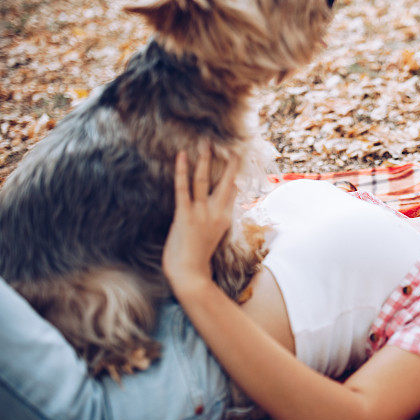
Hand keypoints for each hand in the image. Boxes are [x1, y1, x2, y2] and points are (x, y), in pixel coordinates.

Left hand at [162, 143, 238, 294]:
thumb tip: (216, 209)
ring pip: (205, 181)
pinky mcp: (185, 215)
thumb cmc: (198, 259)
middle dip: (230, 163)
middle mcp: (217, 213)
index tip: (238, 159)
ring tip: (206, 144)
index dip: (235, 174)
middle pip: (226, 182)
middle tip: (233, 146)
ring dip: (205, 160)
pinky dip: (181, 171)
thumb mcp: (212, 236)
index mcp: (225, 218)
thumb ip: (214, 220)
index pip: (232, 190)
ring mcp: (201, 213)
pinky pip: (183, 188)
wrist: (191, 276)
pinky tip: (181, 156)